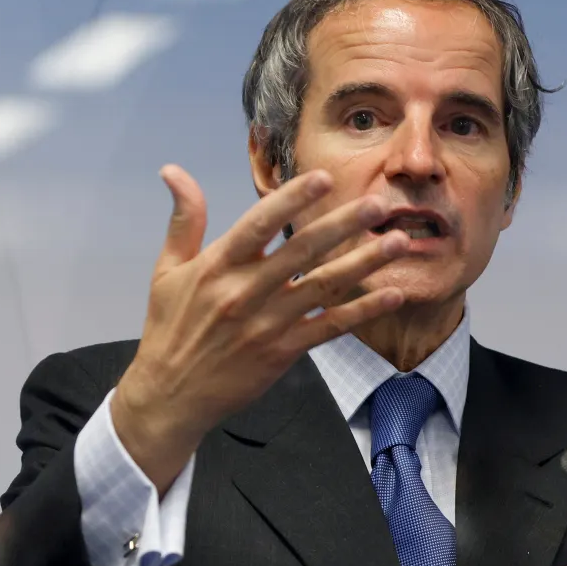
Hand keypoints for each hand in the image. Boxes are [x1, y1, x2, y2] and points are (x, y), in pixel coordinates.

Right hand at [111, 165, 410, 490]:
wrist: (169, 395)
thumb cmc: (170, 327)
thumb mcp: (167, 270)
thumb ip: (184, 219)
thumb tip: (174, 170)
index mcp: (217, 266)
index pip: (259, 224)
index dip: (291, 200)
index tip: (322, 178)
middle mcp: (245, 292)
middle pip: (303, 251)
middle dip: (344, 225)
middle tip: (380, 204)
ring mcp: (267, 323)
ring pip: (325, 287)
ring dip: (365, 263)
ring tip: (399, 242)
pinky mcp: (283, 351)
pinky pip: (329, 327)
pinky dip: (362, 312)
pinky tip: (391, 295)